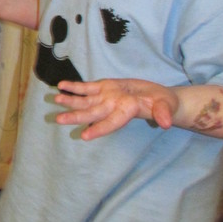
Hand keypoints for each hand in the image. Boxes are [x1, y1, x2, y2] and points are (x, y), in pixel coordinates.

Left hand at [54, 79, 177, 140]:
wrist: (158, 97)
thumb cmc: (164, 104)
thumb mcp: (167, 106)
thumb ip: (164, 113)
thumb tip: (167, 123)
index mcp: (127, 113)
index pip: (111, 123)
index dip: (99, 129)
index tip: (84, 136)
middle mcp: (113, 108)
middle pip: (92, 114)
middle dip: (75, 116)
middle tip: (59, 120)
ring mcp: (106, 98)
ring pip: (85, 101)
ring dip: (70, 101)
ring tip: (56, 99)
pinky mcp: (104, 87)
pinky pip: (87, 87)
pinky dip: (75, 87)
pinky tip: (62, 86)